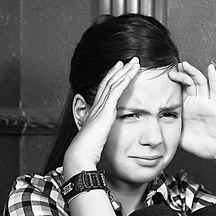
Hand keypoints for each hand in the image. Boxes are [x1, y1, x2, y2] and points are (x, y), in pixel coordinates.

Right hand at [64, 58, 139, 177]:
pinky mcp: (105, 112)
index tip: (120, 68)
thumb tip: (104, 136)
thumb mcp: (97, 140)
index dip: (112, 77)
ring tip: (135, 62)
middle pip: (109, 82)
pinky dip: (123, 81)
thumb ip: (102, 134)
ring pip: (113, 83)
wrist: (80, 155)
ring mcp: (100, 108)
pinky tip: (130, 73)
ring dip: (125, 71)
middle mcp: (96, 106)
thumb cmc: (87, 151)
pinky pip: (115, 92)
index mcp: (95, 112)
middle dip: (120, 70)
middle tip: (130, 60)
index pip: (104, 90)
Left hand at [168, 61, 215, 160]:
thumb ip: (170, 132)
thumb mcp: (180, 137)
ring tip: (184, 64)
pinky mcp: (215, 106)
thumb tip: (154, 131)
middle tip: (170, 69)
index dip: (170, 85)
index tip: (160, 78)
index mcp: (186, 110)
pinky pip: (214, 90)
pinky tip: (210, 68)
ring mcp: (206, 103)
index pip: (177, 92)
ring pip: (198, 82)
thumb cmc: (203, 145)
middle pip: (187, 84)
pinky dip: (213, 78)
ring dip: (192, 72)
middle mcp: (196, 104)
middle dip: (179, 75)